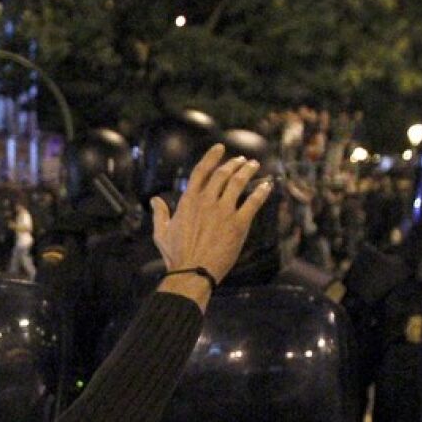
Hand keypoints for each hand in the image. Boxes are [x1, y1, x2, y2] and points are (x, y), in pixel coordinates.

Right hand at [149, 146, 272, 307]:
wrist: (192, 273)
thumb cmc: (175, 256)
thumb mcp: (161, 233)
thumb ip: (160, 213)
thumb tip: (154, 200)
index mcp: (188, 201)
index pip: (201, 171)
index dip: (212, 156)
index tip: (220, 148)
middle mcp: (206, 202)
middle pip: (223, 174)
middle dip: (234, 164)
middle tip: (242, 161)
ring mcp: (224, 212)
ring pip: (238, 183)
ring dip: (248, 171)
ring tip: (254, 166)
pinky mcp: (238, 225)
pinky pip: (253, 202)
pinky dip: (261, 192)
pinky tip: (267, 186)